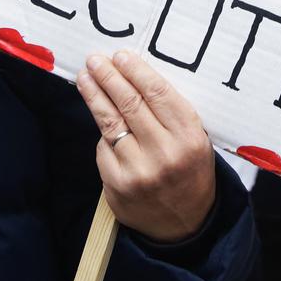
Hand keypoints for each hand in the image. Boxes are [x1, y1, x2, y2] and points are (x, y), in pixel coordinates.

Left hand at [76, 50, 215, 242]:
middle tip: (95, 59)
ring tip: (85, 76)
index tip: (121, 55)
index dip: (135, 71)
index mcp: (190, 137)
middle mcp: (165, 153)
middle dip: (109, 76)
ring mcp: (139, 171)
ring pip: (110, 122)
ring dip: (94, 95)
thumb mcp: (195, 139)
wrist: (187, 224)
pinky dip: (103, 132)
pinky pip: (104, 148)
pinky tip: (102, 118)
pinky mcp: (117, 185)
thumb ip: (171, 112)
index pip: (158, 93)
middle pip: (130, 103)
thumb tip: (134, 75)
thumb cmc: (190, 170)